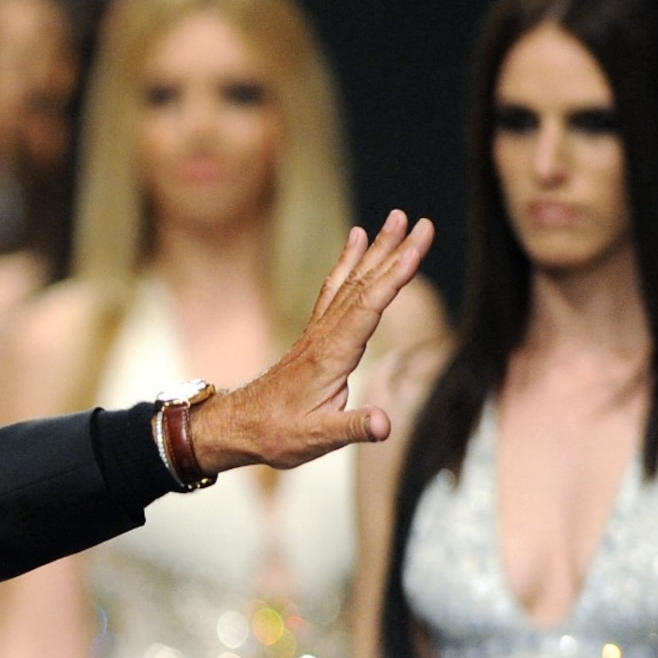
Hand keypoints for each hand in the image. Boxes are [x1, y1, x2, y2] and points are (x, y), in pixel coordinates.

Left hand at [189, 211, 436, 473]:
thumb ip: (353, 428)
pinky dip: (349, 263)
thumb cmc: (276, 434)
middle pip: (364, 286)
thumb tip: (385, 425)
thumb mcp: (316, 439)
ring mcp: (319, 332)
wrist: (237, 428)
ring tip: (396, 218)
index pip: (368, 307)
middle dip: (394, 252)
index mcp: (331, 356)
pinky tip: (357, 241)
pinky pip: (336, 290)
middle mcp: (325, 336)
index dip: (394, 277)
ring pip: (351, 282)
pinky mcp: (316, 335)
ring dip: (376, 249)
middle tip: (420, 220)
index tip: (417, 247)